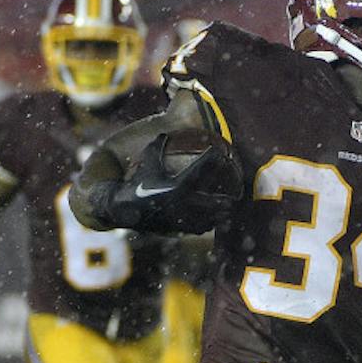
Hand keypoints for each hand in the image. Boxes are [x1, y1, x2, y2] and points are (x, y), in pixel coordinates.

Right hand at [85, 134, 238, 234]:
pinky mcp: (179, 229)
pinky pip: (199, 229)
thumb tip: (164, 132)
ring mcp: (182, 219)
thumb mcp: (147, 163)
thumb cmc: (138, 183)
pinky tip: (213, 222)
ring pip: (209, 220)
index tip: (220, 154)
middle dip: (225, 200)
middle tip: (235, 195)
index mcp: (177, 185)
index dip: (212, 160)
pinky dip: (207, 225)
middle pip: (213, 203)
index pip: (200, 170)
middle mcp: (182, 204)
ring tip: (228, 211)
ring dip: (219, 215)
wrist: (125, 209)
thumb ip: (156, 148)